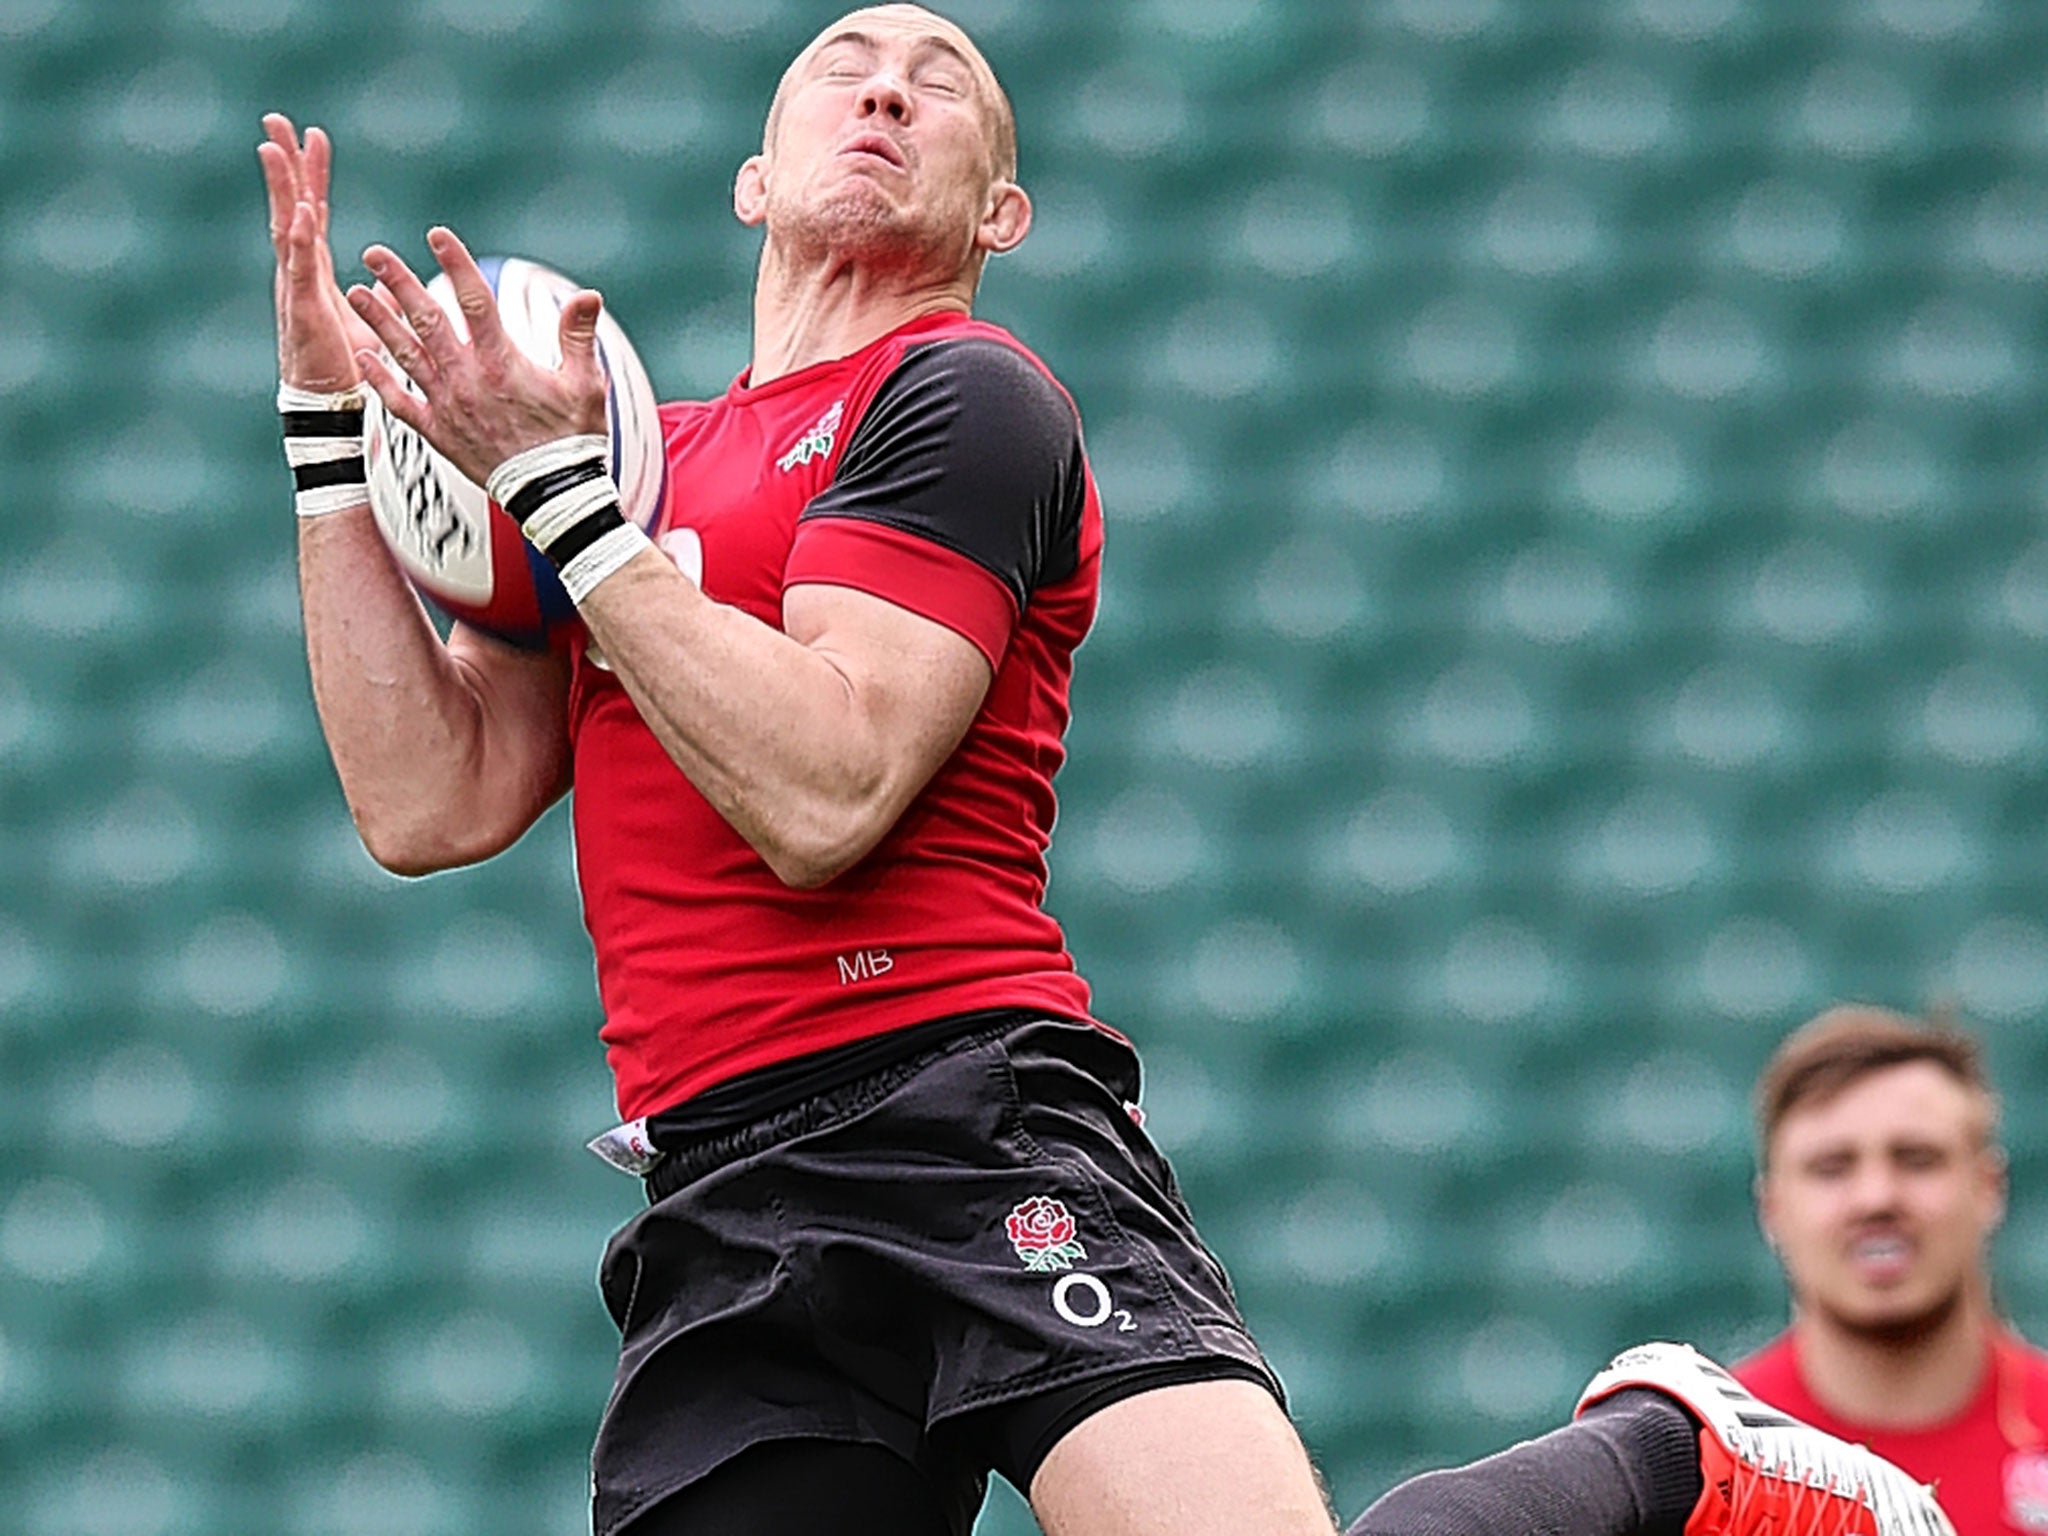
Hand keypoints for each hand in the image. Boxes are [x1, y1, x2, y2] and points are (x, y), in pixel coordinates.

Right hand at [257, 114, 377, 392]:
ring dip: (282, 188)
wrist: (329, 402)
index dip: (313, 176)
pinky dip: (300, 240)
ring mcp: (296, 287)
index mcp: (314, 270)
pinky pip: (300, 268)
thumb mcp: (370, 321)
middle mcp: (299, 271)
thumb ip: (378, 298)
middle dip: (285, 165)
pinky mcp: (303, 310)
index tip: (313, 138)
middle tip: (275, 122)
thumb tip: (389, 284)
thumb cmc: (346, 364)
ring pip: (286, 227)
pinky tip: (302, 212)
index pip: (312, 212)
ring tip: (272, 149)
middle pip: (289, 207)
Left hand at [346, 229, 608, 488]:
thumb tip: (588, 295)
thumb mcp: (586, 384)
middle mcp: (468, 379)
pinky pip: (400, 404)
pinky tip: (362, 358)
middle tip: (374, 253)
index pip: (474, 300)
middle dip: (399, 282)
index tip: (437, 234)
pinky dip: (379, 381)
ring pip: (405, 355)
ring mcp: (448, 406)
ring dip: (379, 321)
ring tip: (355, 293)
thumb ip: (579, 336)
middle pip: (427, 320)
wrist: (553, 496)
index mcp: (502, 361)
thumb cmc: (574, 440)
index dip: (456, 263)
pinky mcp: (438, 434)